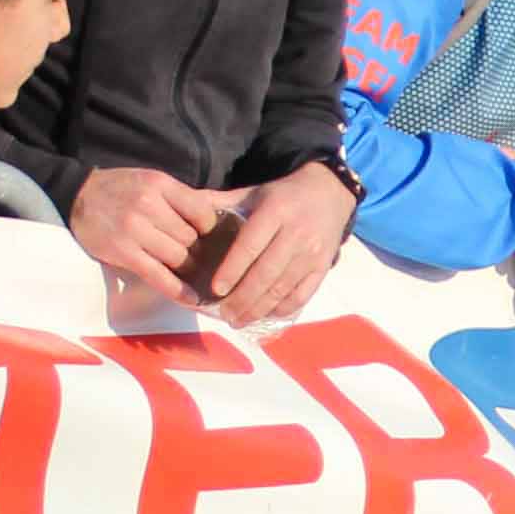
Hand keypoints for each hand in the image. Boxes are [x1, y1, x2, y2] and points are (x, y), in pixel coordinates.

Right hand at [68, 165, 225, 306]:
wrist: (78, 195)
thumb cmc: (122, 190)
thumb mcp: (155, 183)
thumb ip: (189, 197)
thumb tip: (232, 205)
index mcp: (160, 185)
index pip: (202, 212)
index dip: (211, 228)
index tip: (211, 236)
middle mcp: (148, 205)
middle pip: (191, 238)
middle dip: (198, 250)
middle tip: (201, 258)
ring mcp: (134, 229)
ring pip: (178, 257)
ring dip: (187, 268)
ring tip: (192, 272)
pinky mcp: (123, 251)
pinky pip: (158, 275)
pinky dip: (177, 290)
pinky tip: (191, 299)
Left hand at [201, 160, 357, 324]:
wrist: (329, 193)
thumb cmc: (282, 195)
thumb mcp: (252, 192)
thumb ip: (220, 202)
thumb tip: (185, 210)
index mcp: (275, 211)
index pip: (250, 246)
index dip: (232, 270)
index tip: (216, 290)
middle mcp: (296, 233)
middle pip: (266, 273)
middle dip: (243, 298)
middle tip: (225, 315)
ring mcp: (313, 253)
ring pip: (283, 288)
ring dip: (260, 309)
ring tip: (239, 321)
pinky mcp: (324, 267)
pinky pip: (302, 294)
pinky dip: (283, 309)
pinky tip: (266, 315)